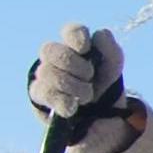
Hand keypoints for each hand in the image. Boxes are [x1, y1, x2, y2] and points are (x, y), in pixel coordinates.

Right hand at [29, 23, 135, 152]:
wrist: (100, 120)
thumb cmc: (103, 88)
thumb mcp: (113, 70)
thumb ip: (111, 50)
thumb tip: (99, 34)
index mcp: (74, 47)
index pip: (70, 31)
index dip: (76, 37)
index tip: (86, 49)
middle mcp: (54, 58)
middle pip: (50, 50)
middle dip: (73, 65)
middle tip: (89, 77)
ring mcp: (44, 76)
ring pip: (47, 72)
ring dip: (72, 86)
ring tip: (86, 97)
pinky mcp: (39, 96)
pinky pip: (44, 92)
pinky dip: (62, 100)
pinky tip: (73, 108)